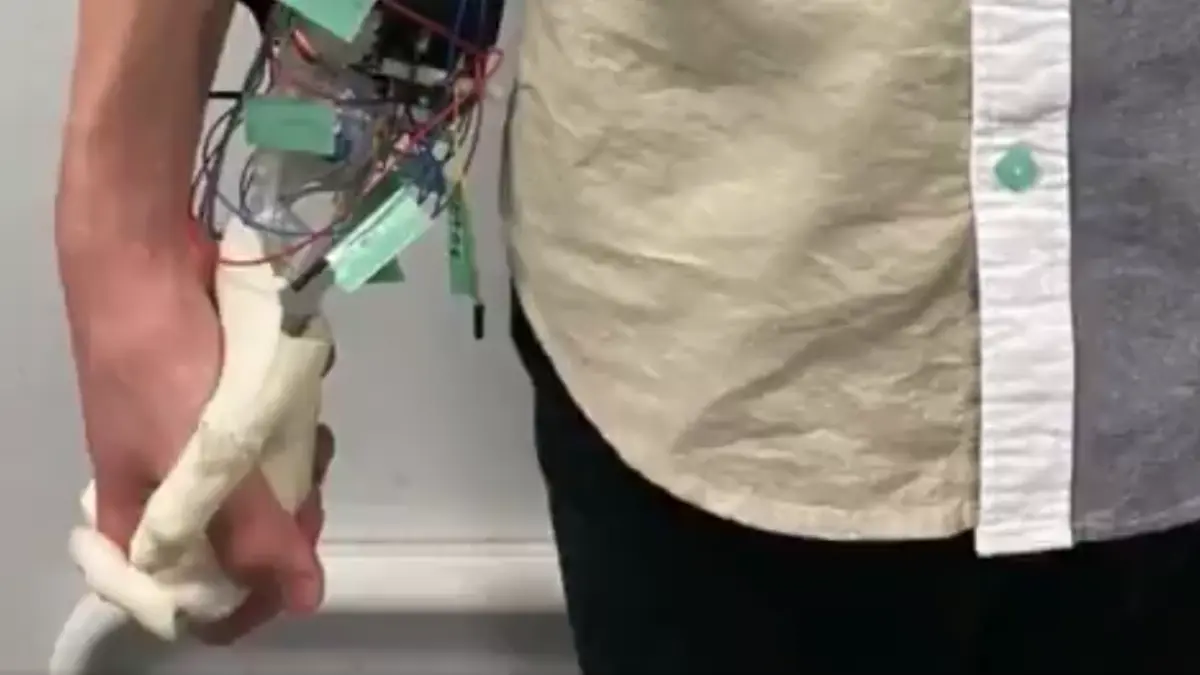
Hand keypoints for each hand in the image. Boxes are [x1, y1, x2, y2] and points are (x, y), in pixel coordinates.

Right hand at [64, 229, 332, 643]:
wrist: (144, 262)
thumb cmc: (156, 365)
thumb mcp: (200, 461)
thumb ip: (252, 530)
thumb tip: (301, 595)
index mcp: (143, 526)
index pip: (196, 597)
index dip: (252, 591)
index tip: (293, 559)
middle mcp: (171, 494)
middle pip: (249, 538)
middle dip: (289, 509)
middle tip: (307, 478)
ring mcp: (202, 446)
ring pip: (270, 482)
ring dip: (300, 455)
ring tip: (309, 424)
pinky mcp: (228, 404)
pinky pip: (275, 429)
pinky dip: (294, 411)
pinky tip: (303, 382)